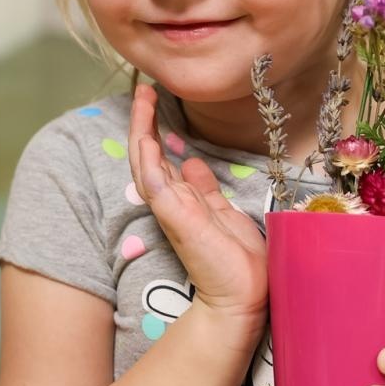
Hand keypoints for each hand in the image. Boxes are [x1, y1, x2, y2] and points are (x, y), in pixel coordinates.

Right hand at [128, 84, 267, 324]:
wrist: (243, 296)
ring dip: (142, 129)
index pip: (161, 158)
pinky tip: (146, 136)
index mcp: (184, 199)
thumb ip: (205, 190)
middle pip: (148, 154)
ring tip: (143, 98)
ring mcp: (170, 209)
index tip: (155, 102)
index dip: (155, 129)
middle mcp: (172, 201)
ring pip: (145, 162)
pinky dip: (147, 158)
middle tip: (143, 89)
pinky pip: (154, 182)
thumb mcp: (223, 214)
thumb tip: (193, 163)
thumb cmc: (238, 261)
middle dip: (144, 120)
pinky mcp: (175, 217)